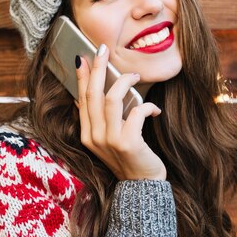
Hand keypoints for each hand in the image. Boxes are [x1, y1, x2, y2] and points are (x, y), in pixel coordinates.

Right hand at [75, 45, 166, 180]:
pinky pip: (136, 112)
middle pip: (93, 94)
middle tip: (102, 49)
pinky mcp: (128, 143)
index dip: (83, 77)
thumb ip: (100, 120)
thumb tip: (92, 93)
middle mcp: (94, 137)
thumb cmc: (129, 158)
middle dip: (98, 68)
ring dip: (125, 82)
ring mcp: (110, 140)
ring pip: (112, 98)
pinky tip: (154, 109)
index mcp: (87, 135)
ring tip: (135, 76)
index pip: (82, 99)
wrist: (142, 187)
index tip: (83, 57)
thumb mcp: (108, 140)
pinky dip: (147, 106)